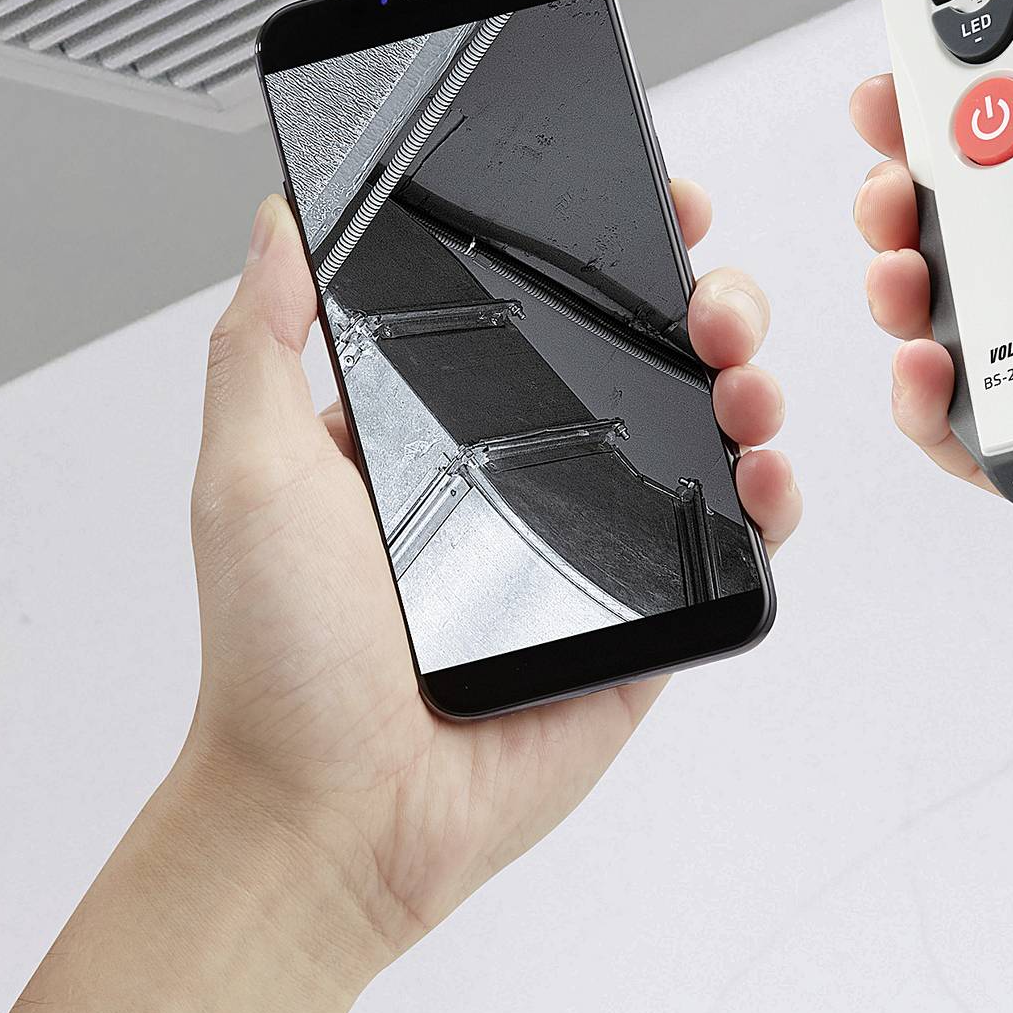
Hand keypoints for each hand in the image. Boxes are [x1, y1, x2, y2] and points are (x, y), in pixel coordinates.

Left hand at [0, 185, 795, 1012]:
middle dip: (692, 296)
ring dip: (741, 378)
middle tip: (701, 289)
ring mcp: (581, 547)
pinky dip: (766, 499)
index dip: (589, 240)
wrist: (331, 817)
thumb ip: (262, 339)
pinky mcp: (636, 626)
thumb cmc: (276, 658)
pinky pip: (725, 550)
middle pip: (631, 351)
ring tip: (738, 369)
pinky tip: (761, 465)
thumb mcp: (246, 468)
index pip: (522, 300)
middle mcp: (509, 472)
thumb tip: (277, 216)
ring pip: (695, 434)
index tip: (641, 195)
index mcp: (424, 425)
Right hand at [851, 0, 1012, 641]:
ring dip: (895, 268)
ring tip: (914, 269)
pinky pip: (941, 403)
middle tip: (901, 154)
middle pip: (950, 169)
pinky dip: (922, 387)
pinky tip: (943, 361)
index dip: (952, 40)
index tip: (912, 24)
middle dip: (901, 156)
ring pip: (928, 280)